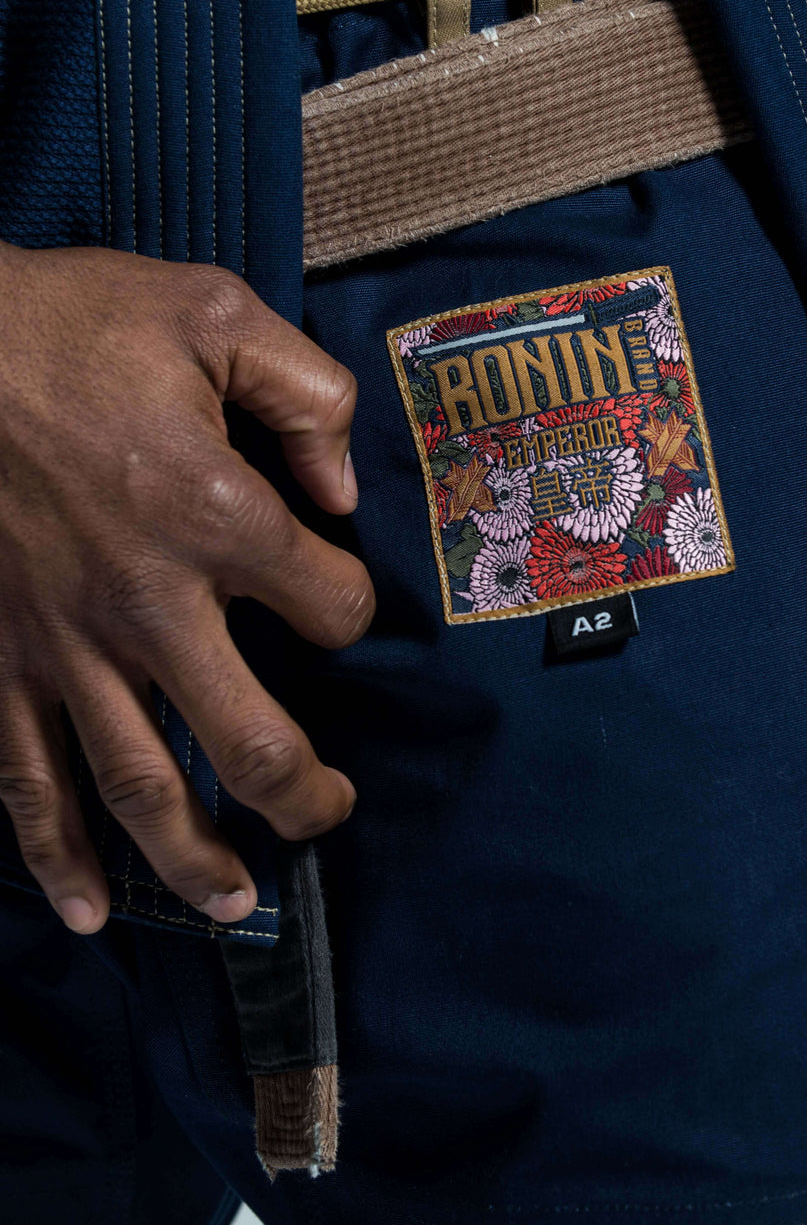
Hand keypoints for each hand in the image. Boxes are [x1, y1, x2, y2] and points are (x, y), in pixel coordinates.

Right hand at [0, 242, 372, 932]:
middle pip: (250, 741)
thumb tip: (344, 482)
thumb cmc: (69, 323)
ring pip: (140, 789)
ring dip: (194, 859)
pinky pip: (23, 782)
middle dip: (302, 795)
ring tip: (239, 906)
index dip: (355, 609)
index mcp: (215, 515)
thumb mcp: (212, 311)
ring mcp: (62, 647)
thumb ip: (306, 391)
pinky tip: (85, 913)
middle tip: (330, 814)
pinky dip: (53, 857)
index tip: (344, 601)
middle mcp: (147, 604)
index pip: (330, 606)